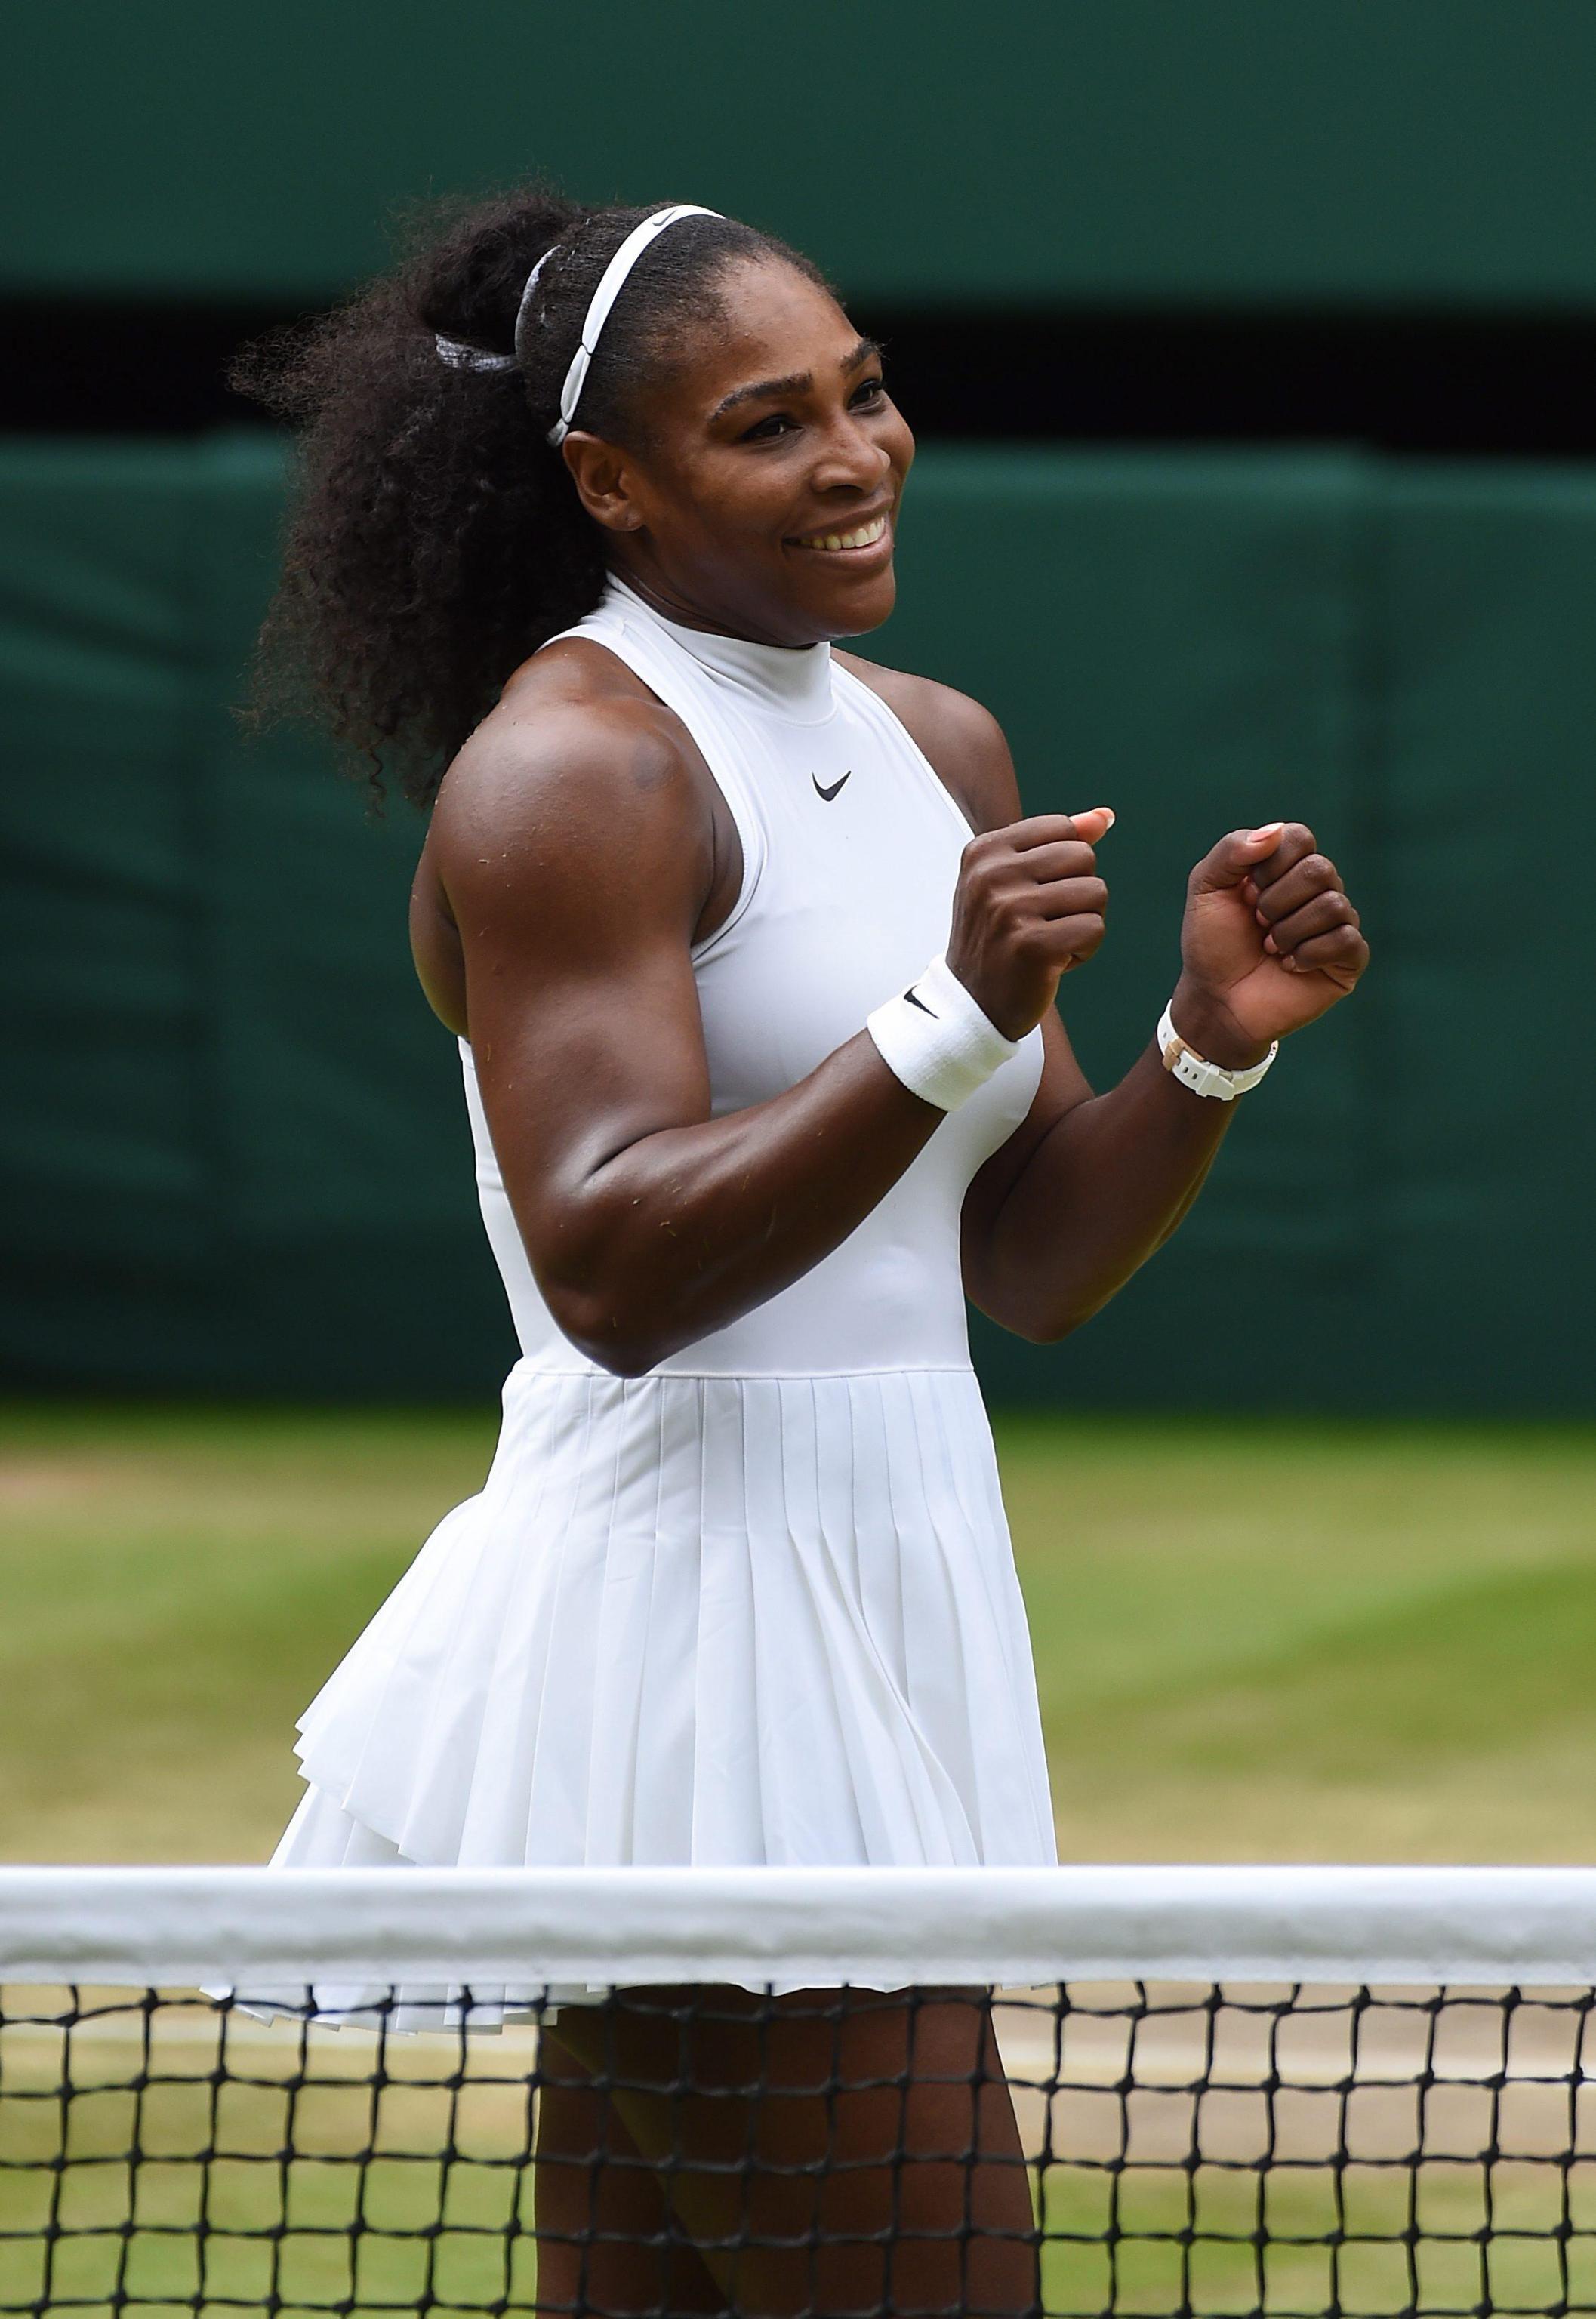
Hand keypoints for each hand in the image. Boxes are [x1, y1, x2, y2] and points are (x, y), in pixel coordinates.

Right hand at [947, 807, 1114, 1039]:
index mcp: (984, 851)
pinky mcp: (1032, 945)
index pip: (1063, 829)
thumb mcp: (1013, 882)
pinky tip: (1054, 965)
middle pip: (1083, 857)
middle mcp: (992, 875)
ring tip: (1049, 943)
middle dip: (1079, 893)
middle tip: (1046, 923)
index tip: (1036, 895)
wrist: (970, 1005)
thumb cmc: (997, 939)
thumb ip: (1057, 844)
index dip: (1066, 865)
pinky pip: (1095, 929)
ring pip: (1096, 892)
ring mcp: (1010, 910)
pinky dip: (1085, 951)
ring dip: (1083, 923)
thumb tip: (1105, 816)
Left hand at [1173, 820, 1369, 1068]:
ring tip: (1271, 948)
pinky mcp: (1348, 958)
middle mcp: (1317, 889)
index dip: (1269, 867)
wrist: (1216, 999)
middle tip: (1258, 924)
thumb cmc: (1211, 944)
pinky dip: (1309, 955)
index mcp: (1287, 866)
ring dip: (1290, 931)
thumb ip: (1231, 851)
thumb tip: (1276, 832)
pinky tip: (1290, 966)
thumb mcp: (1205, 889)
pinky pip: (1348, 940)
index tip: (1246, 893)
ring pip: (1334, 905)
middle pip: (1320, 870)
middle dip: (1276, 902)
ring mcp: (1336, 923)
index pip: (1300, 838)